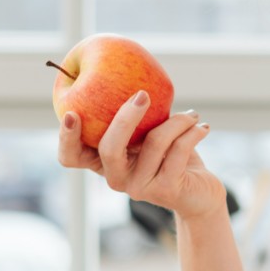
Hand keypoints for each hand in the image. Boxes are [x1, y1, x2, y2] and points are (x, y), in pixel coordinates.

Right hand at [57, 90, 228, 224]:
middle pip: (108, 148)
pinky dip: (193, 132)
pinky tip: (203, 127)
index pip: (71, 157)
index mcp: (105, 163)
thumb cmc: (173, 157)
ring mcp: (139, 187)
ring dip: (178, 121)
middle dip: (124, 118)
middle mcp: (116, 178)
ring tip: (192, 114)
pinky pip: (178, 150)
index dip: (66, 138)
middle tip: (143, 94)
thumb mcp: (150, 135)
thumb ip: (139, 117)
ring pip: (154, 142)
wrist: (201, 193)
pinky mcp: (166, 190)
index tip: (71, 112)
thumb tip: (134, 77)